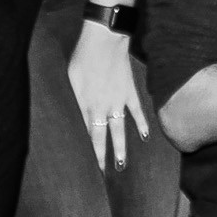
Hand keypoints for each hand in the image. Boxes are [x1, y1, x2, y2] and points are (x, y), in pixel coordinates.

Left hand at [68, 22, 148, 170]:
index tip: (85, 167)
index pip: (86, 135)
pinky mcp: (130, 92)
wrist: (104, 41)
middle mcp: (102, 108)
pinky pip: (137, 112)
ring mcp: (118, 102)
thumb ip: (73, 100)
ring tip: (122, 165)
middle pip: (102, 138)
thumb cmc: (82, 57)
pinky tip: (146, 137)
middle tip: (103, 176)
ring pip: (120, 130)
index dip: (86, 151)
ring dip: (121, 148)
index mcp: (85, 105)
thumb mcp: (70, 80)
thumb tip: (72, 116)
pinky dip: (142, 124)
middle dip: (102, 157)